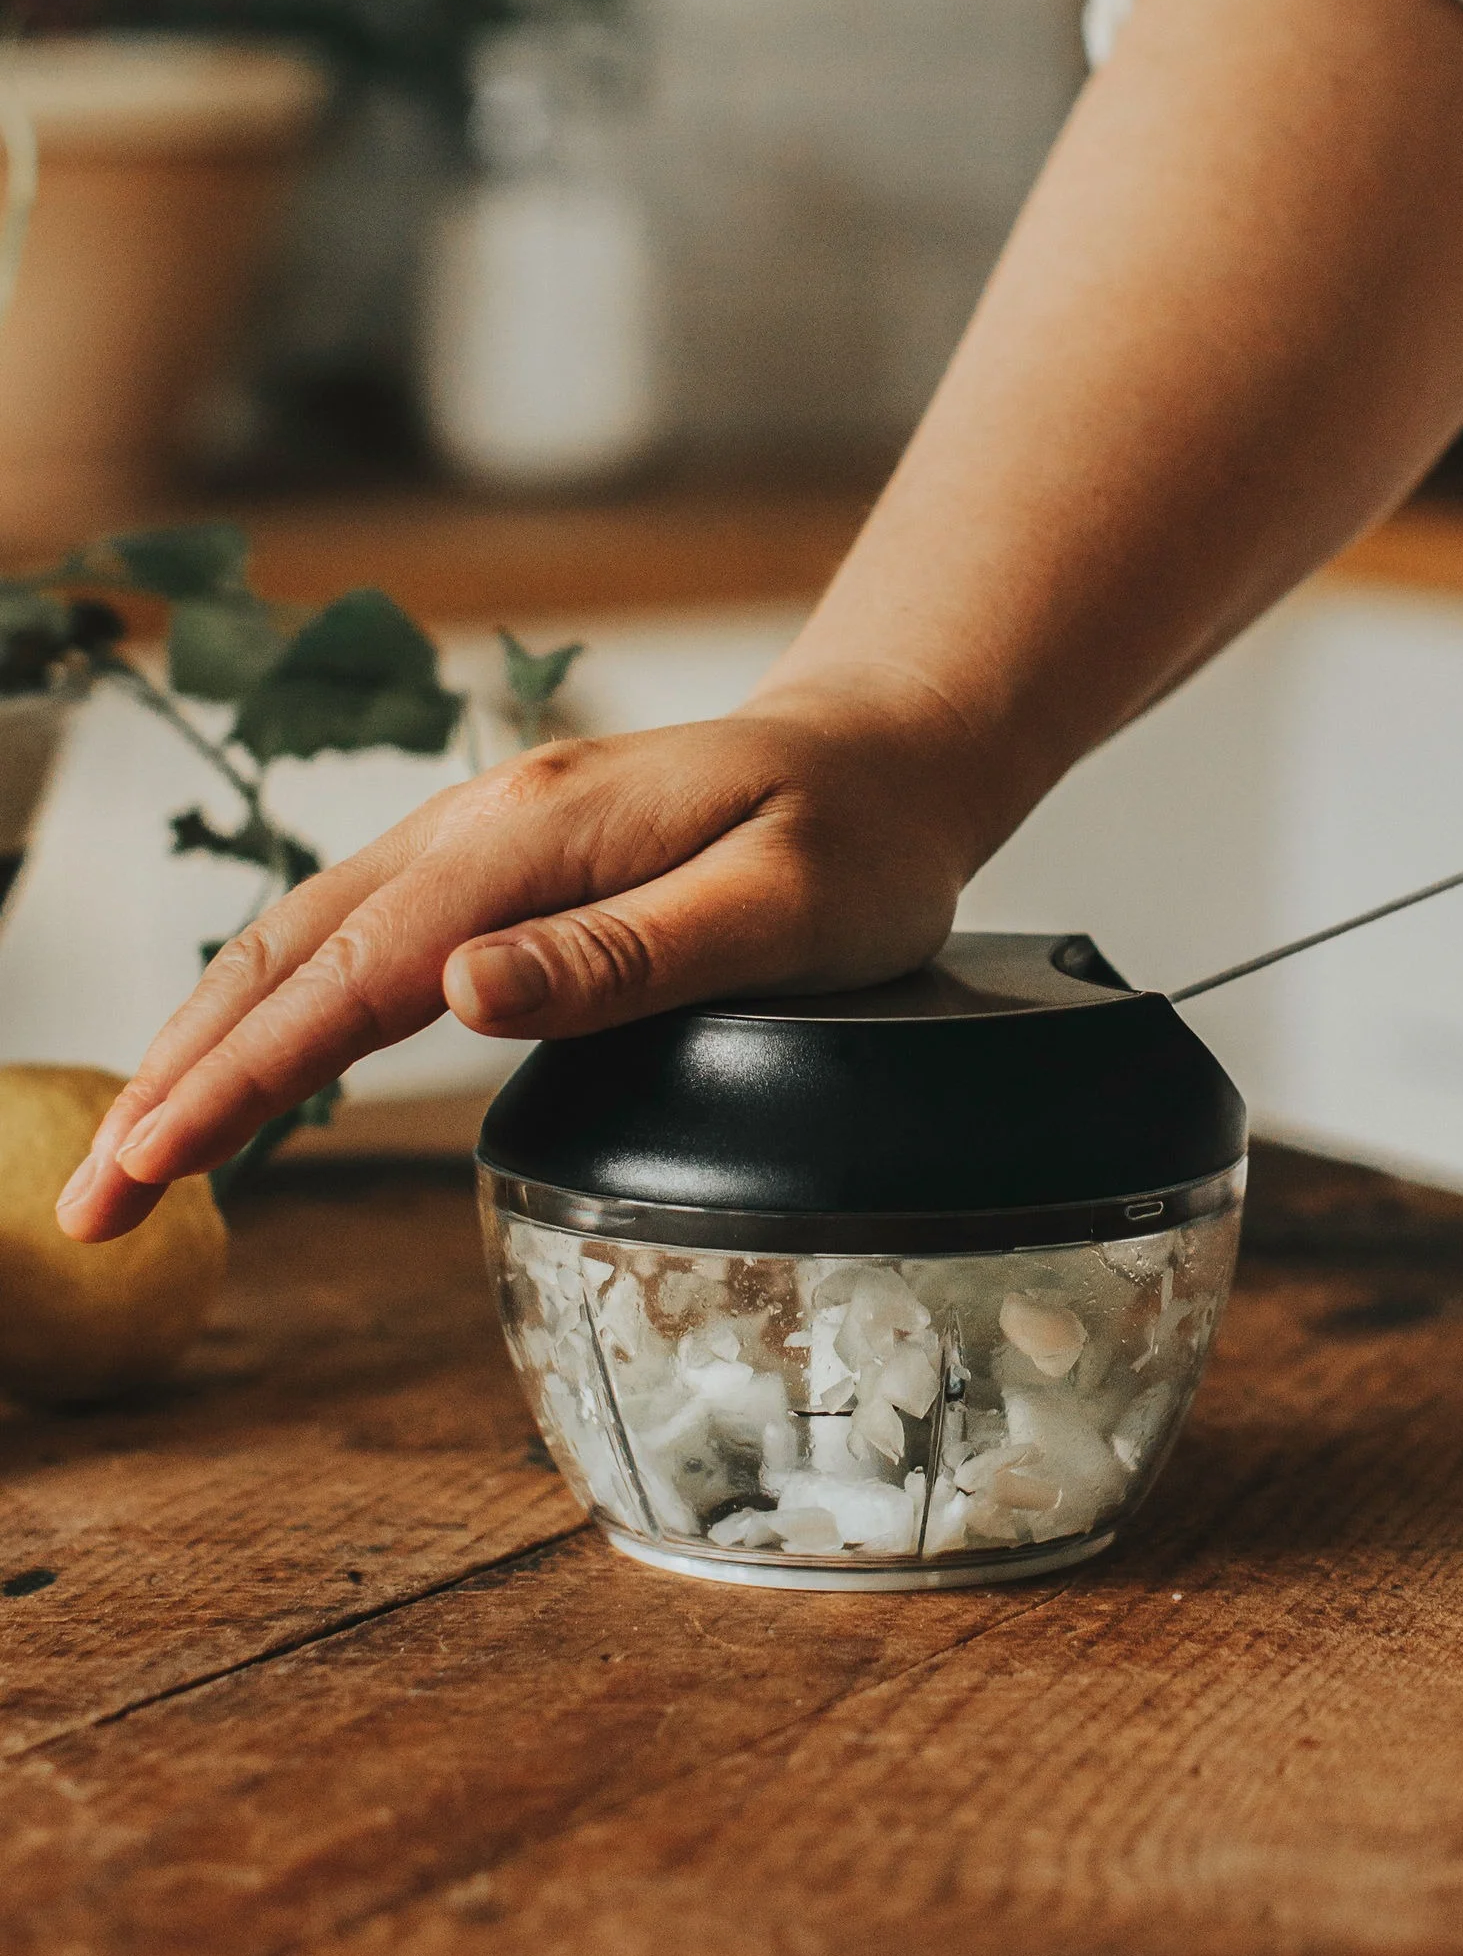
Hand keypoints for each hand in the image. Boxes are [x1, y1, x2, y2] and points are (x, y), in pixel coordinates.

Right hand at [56, 673, 988, 1244]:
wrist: (881, 750)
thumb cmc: (854, 839)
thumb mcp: (782, 909)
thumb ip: (625, 955)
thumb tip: (460, 996)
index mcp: (538, 835)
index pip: (354, 972)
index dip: (242, 1074)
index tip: (149, 1163)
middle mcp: (482, 822)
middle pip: (288, 950)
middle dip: (175, 1076)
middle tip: (88, 1205)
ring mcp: (477, 833)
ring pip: (300, 936)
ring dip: (204, 1042)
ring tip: (129, 1156)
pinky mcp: (490, 859)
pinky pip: (346, 930)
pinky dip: (267, 1004)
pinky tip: (237, 1062)